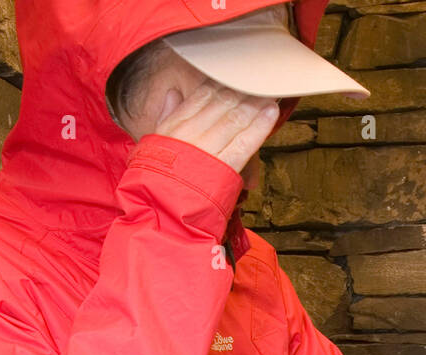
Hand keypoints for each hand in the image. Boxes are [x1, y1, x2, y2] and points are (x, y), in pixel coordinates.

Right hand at [155, 79, 280, 173]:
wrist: (161, 210)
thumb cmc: (156, 180)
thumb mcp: (154, 143)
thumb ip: (167, 116)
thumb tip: (173, 92)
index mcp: (176, 124)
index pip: (203, 95)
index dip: (222, 82)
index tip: (236, 74)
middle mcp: (192, 133)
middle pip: (223, 103)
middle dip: (243, 90)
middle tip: (260, 79)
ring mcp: (208, 150)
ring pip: (236, 119)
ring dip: (255, 104)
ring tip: (269, 93)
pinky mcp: (223, 168)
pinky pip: (245, 142)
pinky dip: (260, 126)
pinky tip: (271, 113)